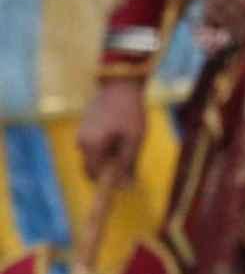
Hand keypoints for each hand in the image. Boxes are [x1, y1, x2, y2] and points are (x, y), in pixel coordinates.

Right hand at [74, 79, 145, 194]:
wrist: (120, 87)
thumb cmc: (130, 114)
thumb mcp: (134, 141)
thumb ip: (128, 164)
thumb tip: (125, 186)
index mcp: (91, 147)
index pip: (93, 176)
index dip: (107, 184)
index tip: (123, 186)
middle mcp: (81, 143)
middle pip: (92, 168)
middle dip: (108, 172)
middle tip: (130, 165)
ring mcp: (81, 134)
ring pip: (94, 157)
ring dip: (109, 159)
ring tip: (128, 145)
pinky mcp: (85, 128)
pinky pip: (94, 146)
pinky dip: (106, 149)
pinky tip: (121, 137)